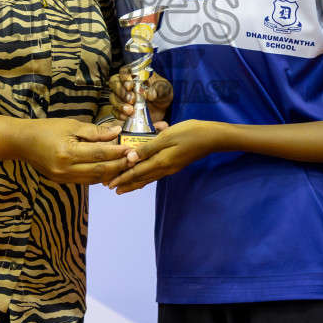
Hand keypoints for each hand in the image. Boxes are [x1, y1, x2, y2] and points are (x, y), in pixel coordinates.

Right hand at [16, 117, 131, 184]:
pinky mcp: (62, 182)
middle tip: (133, 159)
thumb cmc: (46, 129)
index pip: (99, 154)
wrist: (22, 142)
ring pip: (94, 179)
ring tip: (125, 166)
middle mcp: (66, 168)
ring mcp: (63, 178)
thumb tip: (116, 132)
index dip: (117, 152)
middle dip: (118, 165)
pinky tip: (109, 170)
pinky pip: (85, 181)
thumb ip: (94, 132)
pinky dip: (99, 176)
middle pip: (99, 170)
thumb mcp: (71, 125)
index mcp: (68, 152)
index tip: (130, 149)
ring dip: (111, 173)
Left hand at [105, 119, 227, 193]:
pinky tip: (144, 177)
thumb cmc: (190, 132)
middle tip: (112, 189)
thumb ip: (148, 148)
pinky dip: (146, 177)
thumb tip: (130, 159)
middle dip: (126, 183)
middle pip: (141, 178)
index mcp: (160, 161)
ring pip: (149, 178)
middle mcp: (164, 168)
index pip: (137, 172)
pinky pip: (156, 174)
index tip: (110, 184)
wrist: (212, 137)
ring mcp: (171, 167)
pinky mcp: (175, 164)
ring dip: (135, 182)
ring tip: (124, 188)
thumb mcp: (167, 137)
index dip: (122, 178)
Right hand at [109, 68, 171, 130]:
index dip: (124, 77)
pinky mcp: (121, 109)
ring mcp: (122, 97)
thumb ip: (159, 89)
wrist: (163, 107)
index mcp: (135, 75)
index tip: (129, 86)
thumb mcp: (165, 88)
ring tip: (130, 110)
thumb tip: (151, 94)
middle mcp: (125, 84)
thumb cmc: (162, 92)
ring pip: (112, 97)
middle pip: (114, 83)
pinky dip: (118, 114)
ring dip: (119, 104)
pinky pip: (114, 111)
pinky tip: (126, 117)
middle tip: (131, 99)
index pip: (124, 71)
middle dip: (120, 92)